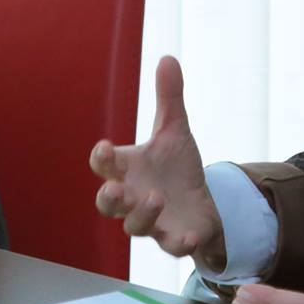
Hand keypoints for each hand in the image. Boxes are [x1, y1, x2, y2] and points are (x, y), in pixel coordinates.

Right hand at [89, 55, 224, 266]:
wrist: (201, 201)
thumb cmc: (176, 167)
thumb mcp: (175, 130)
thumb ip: (169, 98)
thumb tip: (168, 57)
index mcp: (128, 170)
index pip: (105, 165)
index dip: (102, 158)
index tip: (105, 146)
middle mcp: (133, 198)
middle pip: (107, 204)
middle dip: (109, 198)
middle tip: (117, 188)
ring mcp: (151, 221)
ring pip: (134, 226)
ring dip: (142, 214)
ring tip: (156, 197)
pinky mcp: (174, 238)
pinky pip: (170, 246)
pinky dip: (178, 243)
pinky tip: (189, 236)